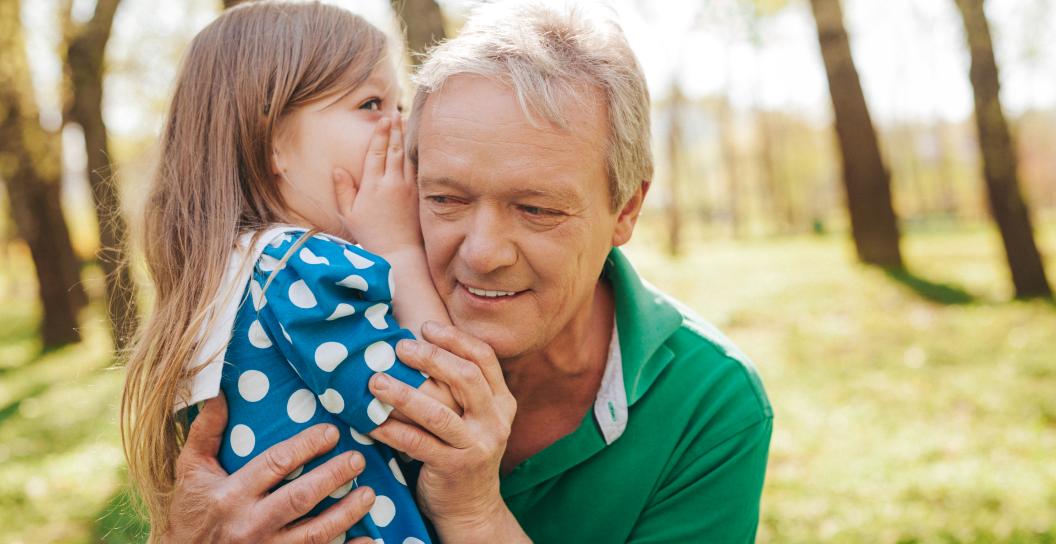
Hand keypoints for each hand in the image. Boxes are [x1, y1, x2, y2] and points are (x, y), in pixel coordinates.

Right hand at [162, 393, 376, 543]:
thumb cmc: (190, 511)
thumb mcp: (190, 470)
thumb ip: (205, 431)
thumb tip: (218, 391)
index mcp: (230, 495)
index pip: (275, 464)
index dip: (306, 446)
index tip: (332, 432)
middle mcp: (249, 524)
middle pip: (300, 498)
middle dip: (333, 477)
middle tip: (358, 460)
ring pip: (314, 534)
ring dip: (346, 514)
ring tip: (369, 495)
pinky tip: (369, 542)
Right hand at [332, 113, 420, 254]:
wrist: (398, 252)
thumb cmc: (370, 234)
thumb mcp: (349, 214)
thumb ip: (343, 190)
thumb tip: (338, 169)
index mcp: (373, 185)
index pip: (376, 152)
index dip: (379, 133)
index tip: (383, 118)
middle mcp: (392, 183)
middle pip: (394, 149)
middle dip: (393, 129)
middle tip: (393, 113)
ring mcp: (408, 188)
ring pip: (406, 157)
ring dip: (404, 138)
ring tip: (403, 122)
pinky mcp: (418, 194)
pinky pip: (416, 169)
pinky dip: (413, 155)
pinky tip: (412, 147)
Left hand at [368, 322, 525, 541]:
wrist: (471, 506)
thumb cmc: (461, 450)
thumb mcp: (473, 416)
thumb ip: (458, 386)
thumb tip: (416, 341)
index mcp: (501, 401)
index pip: (484, 358)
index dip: (455, 339)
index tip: (425, 326)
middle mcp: (495, 421)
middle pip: (466, 378)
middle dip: (430, 358)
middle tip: (399, 347)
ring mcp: (477, 445)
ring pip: (438, 413)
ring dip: (403, 394)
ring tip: (375, 381)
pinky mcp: (455, 468)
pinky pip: (417, 444)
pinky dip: (391, 431)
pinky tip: (371, 422)